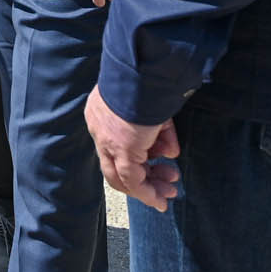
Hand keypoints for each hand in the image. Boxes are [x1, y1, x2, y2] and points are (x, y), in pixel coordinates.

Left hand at [86, 86, 180, 212]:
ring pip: (124, 176)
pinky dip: (147, 193)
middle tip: (167, 182)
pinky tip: (161, 200)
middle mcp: (99, 129)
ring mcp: (108, 141)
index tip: (156, 163)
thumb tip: (170, 152)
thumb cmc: (150, 80)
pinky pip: (133, 181)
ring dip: (149, 187)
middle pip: (115, 164)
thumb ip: (159, 130)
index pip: (113, 144)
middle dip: (144, 176)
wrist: (144, 71)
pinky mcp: (122, 150)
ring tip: (171, 189)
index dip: (136, 157)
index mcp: (102, 112)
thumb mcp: (152, 105)